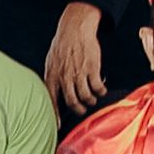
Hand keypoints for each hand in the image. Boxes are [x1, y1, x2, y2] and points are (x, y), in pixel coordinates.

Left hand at [49, 0, 109, 116]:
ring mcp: (79, 73)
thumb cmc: (63, 44)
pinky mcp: (92, 68)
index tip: (59, 126)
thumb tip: (54, 93)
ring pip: (86, 96)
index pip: (52, 100)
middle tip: (83, 109)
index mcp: (52, 75)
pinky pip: (98, 87)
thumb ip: (53, 78)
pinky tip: (102, 89)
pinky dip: (101, 91)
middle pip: (72, 102)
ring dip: (91, 100)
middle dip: (78, 109)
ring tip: (92, 98)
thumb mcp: (51, 62)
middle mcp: (65, 76)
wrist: (75, 28)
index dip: (55, 115)